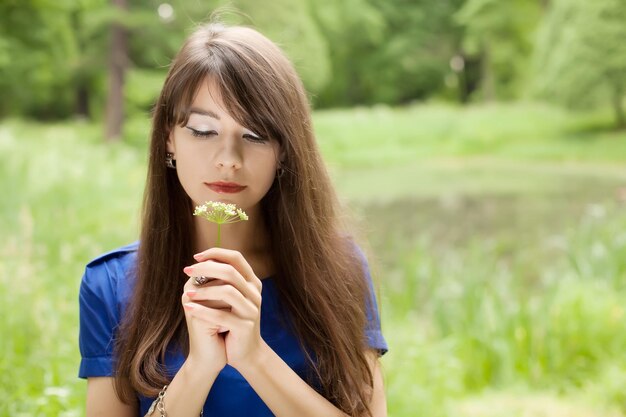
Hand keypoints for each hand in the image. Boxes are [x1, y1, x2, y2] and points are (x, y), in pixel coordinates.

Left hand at [183, 248, 263, 369]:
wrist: (245, 353)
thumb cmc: (232, 323)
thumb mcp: (228, 300)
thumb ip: (220, 281)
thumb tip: (199, 263)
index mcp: (252, 282)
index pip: (236, 258)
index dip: (216, 253)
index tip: (196, 257)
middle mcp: (255, 293)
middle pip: (230, 272)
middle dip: (205, 269)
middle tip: (187, 270)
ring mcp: (252, 310)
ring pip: (228, 292)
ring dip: (204, 291)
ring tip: (186, 293)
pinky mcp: (245, 327)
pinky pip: (222, 315)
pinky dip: (202, 310)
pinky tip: (188, 308)